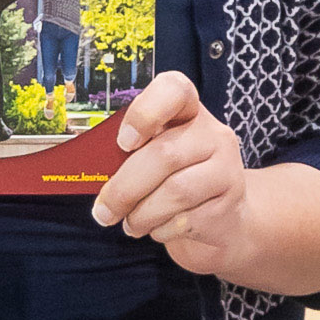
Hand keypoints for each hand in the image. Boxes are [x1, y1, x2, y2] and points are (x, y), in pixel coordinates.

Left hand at [90, 71, 252, 273]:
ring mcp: (227, 168)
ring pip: (176, 192)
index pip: (174, 90)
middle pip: (165, 155)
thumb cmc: (173, 178)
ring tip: (130, 224)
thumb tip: (89, 171)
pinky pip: (187, 220)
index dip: (145, 113)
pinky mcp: (230, 203)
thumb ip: (129, 153)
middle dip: (124, 189)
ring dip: (142, 214)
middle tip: (103, 211)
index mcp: (188, 110)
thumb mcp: (153, 154)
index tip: (123, 142)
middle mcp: (213, 134)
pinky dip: (161, 229)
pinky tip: (156, 228)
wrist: (221, 213)